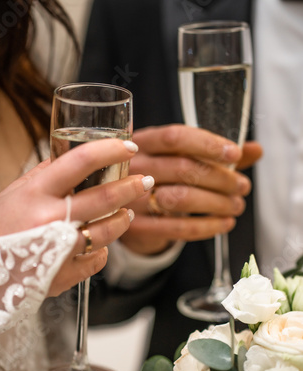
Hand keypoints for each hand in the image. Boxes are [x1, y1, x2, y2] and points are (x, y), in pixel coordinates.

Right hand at [0, 139, 152, 295]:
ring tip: (127, 212)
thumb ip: (42, 176)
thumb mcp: (12, 194)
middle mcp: (49, 219)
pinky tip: (101, 244)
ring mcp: (58, 250)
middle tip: (145, 181)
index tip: (128, 147)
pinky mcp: (64, 275)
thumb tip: (67, 158)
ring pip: (108, 231)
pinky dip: (103, 251)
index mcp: (35, 193)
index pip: (80, 161)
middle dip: (132, 186)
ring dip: (124, 219)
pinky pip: (98, 259)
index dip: (110, 150)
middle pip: (104, 198)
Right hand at [120, 125, 262, 254]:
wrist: (122, 210)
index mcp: (142, 142)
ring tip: (236, 205)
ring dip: (216, 203)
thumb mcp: (179, 158)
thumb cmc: (159, 178)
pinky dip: (207, 227)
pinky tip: (224, 223)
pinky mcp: (137, 226)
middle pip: (182, 168)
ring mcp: (131, 198)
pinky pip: (177, 228)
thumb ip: (216, 154)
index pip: (176, 137)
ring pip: (181, 199)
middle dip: (221, 178)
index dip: (208, 144)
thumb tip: (255, 149)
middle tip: (243, 186)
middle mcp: (133, 168)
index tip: (235, 154)